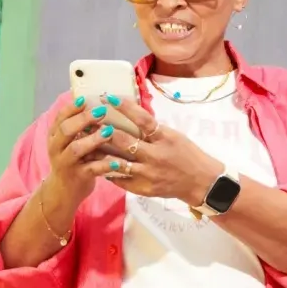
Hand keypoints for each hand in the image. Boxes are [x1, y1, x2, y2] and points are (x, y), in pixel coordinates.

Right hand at [41, 90, 138, 200]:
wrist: (64, 191)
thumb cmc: (72, 161)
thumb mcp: (68, 143)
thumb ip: (77, 127)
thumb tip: (94, 102)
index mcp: (55, 136)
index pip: (60, 118)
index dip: (72, 108)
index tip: (86, 99)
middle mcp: (57, 148)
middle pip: (66, 130)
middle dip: (83, 119)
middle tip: (101, 111)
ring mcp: (66, 163)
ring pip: (77, 149)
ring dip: (93, 139)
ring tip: (109, 131)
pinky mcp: (78, 177)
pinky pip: (92, 169)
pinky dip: (105, 165)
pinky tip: (118, 161)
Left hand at [82, 101, 223, 204]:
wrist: (201, 183)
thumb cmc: (188, 155)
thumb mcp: (174, 136)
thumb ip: (153, 129)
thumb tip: (131, 116)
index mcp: (164, 138)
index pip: (143, 120)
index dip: (125, 108)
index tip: (109, 98)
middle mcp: (155, 156)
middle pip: (124, 141)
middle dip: (104, 130)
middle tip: (88, 121)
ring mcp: (148, 174)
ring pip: (117, 162)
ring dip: (100, 152)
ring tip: (85, 144)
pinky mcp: (143, 189)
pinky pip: (120, 179)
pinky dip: (108, 171)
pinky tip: (96, 164)